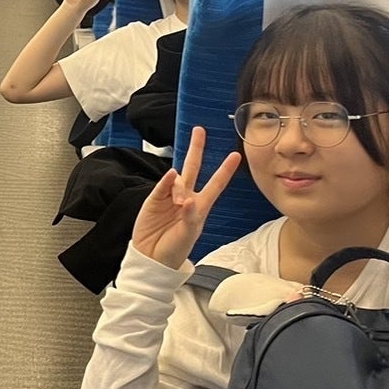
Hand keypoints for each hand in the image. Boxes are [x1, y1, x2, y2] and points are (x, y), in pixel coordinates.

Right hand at [130, 127, 241, 268]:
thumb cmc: (175, 249)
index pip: (215, 184)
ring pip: (178, 178)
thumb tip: (185, 197)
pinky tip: (170, 178)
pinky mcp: (154, 199)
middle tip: (199, 131)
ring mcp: (169, 197)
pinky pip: (162, 185)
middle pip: (193, 168)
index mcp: (200, 206)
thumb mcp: (188, 235)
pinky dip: (167, 181)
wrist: (152, 257)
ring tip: (177, 204)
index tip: (236, 155)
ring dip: (180, 185)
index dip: (225, 170)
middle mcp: (186, 198)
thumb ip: (189, 215)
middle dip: (196, 149)